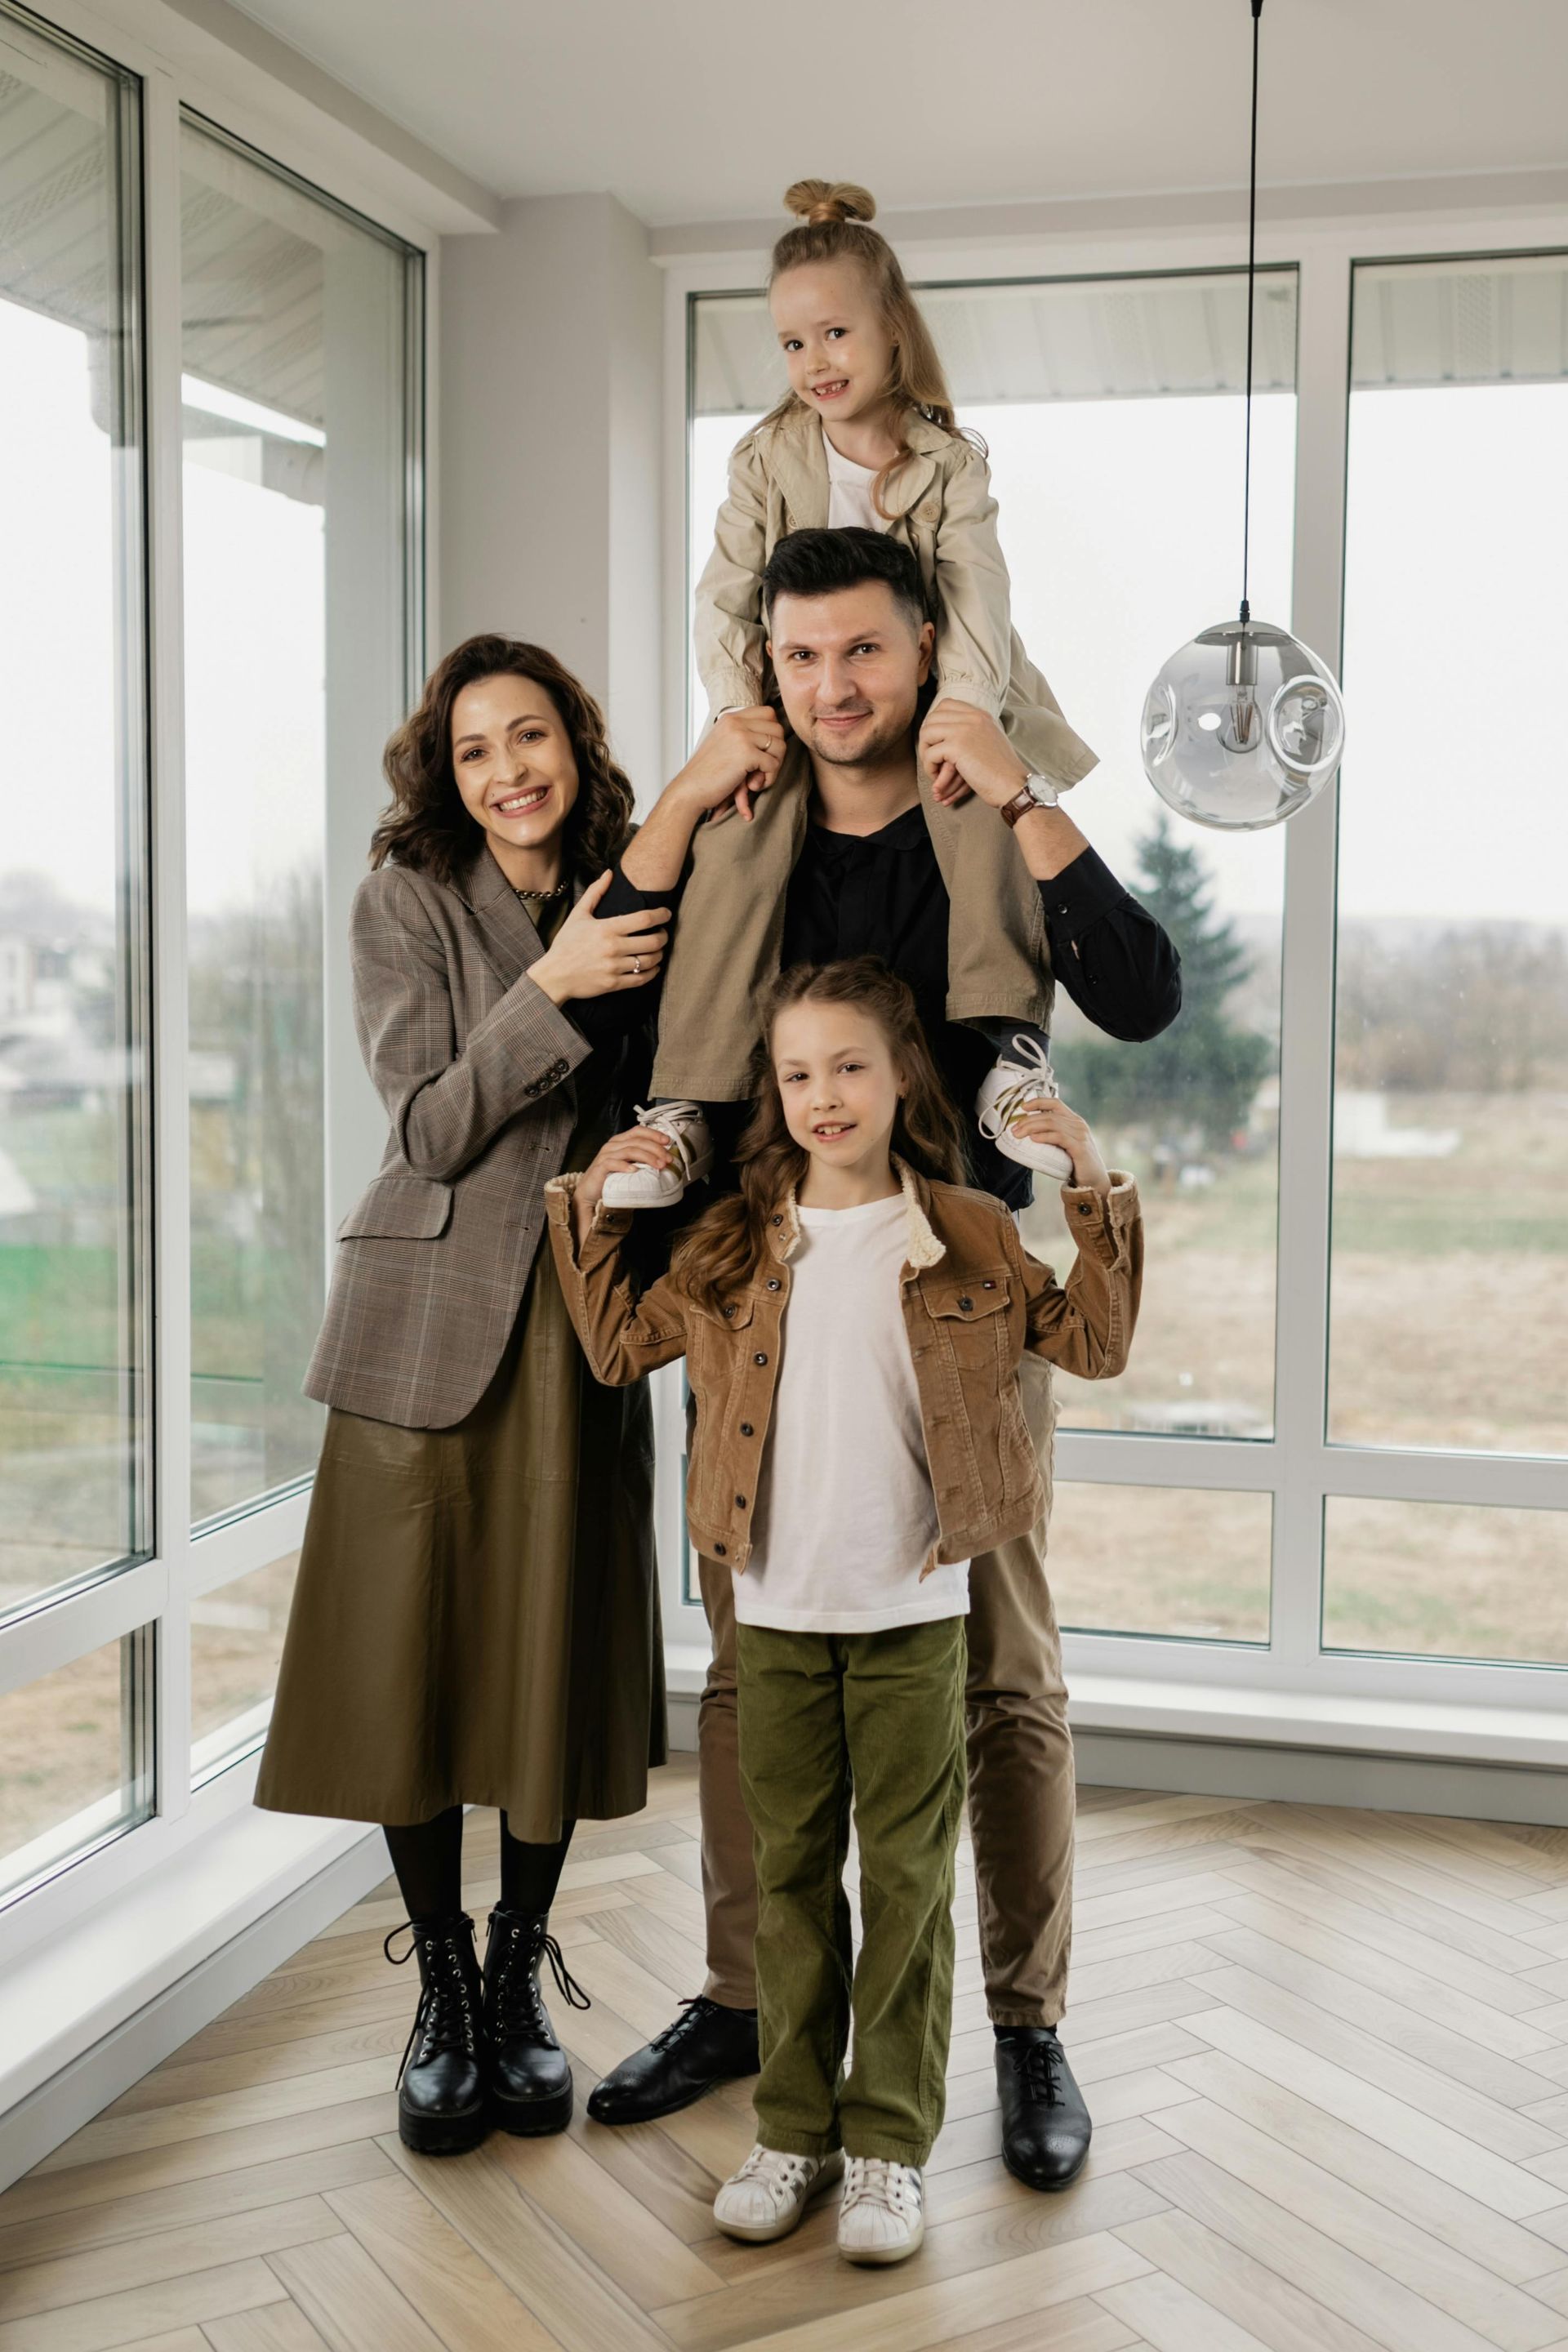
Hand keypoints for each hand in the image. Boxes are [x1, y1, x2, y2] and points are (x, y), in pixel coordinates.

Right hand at [530, 871, 670, 1004]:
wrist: (554, 975)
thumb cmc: (566, 944)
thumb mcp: (578, 915)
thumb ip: (596, 892)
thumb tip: (609, 873)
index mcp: (607, 928)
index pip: (644, 919)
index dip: (661, 915)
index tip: (666, 914)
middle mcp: (613, 948)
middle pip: (653, 941)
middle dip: (663, 936)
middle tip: (662, 934)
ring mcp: (614, 967)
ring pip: (650, 961)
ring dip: (659, 954)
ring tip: (658, 950)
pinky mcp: (614, 984)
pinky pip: (642, 979)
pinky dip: (653, 972)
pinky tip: (653, 966)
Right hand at [574, 1125, 678, 1237]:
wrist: (590, 1193)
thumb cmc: (612, 1179)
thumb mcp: (630, 1166)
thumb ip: (643, 1161)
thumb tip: (665, 1161)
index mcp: (621, 1141)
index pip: (638, 1131)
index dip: (654, 1134)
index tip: (668, 1141)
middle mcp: (613, 1145)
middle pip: (637, 1141)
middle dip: (656, 1149)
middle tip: (668, 1159)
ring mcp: (605, 1155)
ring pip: (629, 1150)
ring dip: (647, 1157)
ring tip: (658, 1166)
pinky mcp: (600, 1167)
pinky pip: (613, 1163)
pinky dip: (625, 1166)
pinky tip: (635, 1171)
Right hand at [678, 704, 786, 826]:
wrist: (690, 790)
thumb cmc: (708, 773)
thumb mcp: (724, 745)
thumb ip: (745, 736)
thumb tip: (779, 738)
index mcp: (730, 718)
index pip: (768, 713)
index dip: (772, 734)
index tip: (762, 752)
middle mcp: (735, 722)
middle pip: (777, 729)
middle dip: (776, 752)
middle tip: (762, 769)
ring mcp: (741, 736)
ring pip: (779, 746)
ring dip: (774, 766)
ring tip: (757, 778)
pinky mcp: (746, 754)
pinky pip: (773, 764)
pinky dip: (768, 778)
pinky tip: (752, 786)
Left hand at [918, 697, 1029, 812]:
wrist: (1013, 786)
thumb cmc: (1002, 771)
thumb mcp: (989, 742)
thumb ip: (972, 733)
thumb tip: (944, 735)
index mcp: (980, 715)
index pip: (946, 704)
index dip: (935, 722)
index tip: (937, 741)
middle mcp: (972, 717)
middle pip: (932, 717)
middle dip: (927, 739)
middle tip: (932, 758)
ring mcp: (964, 730)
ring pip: (926, 733)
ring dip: (926, 754)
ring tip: (934, 769)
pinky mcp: (957, 747)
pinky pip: (930, 754)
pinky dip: (930, 768)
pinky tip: (938, 779)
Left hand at [1009, 1096, 1110, 1192]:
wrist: (1094, 1181)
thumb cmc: (1076, 1164)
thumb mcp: (1065, 1145)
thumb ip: (1053, 1136)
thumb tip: (1028, 1134)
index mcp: (1074, 1120)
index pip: (1055, 1103)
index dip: (1038, 1102)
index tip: (1023, 1107)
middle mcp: (1078, 1124)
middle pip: (1049, 1115)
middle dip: (1028, 1120)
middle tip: (1014, 1130)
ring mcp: (1080, 1135)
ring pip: (1052, 1123)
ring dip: (1032, 1127)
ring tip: (1018, 1134)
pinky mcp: (1080, 1147)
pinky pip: (1059, 1137)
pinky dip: (1045, 1136)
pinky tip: (1034, 1139)